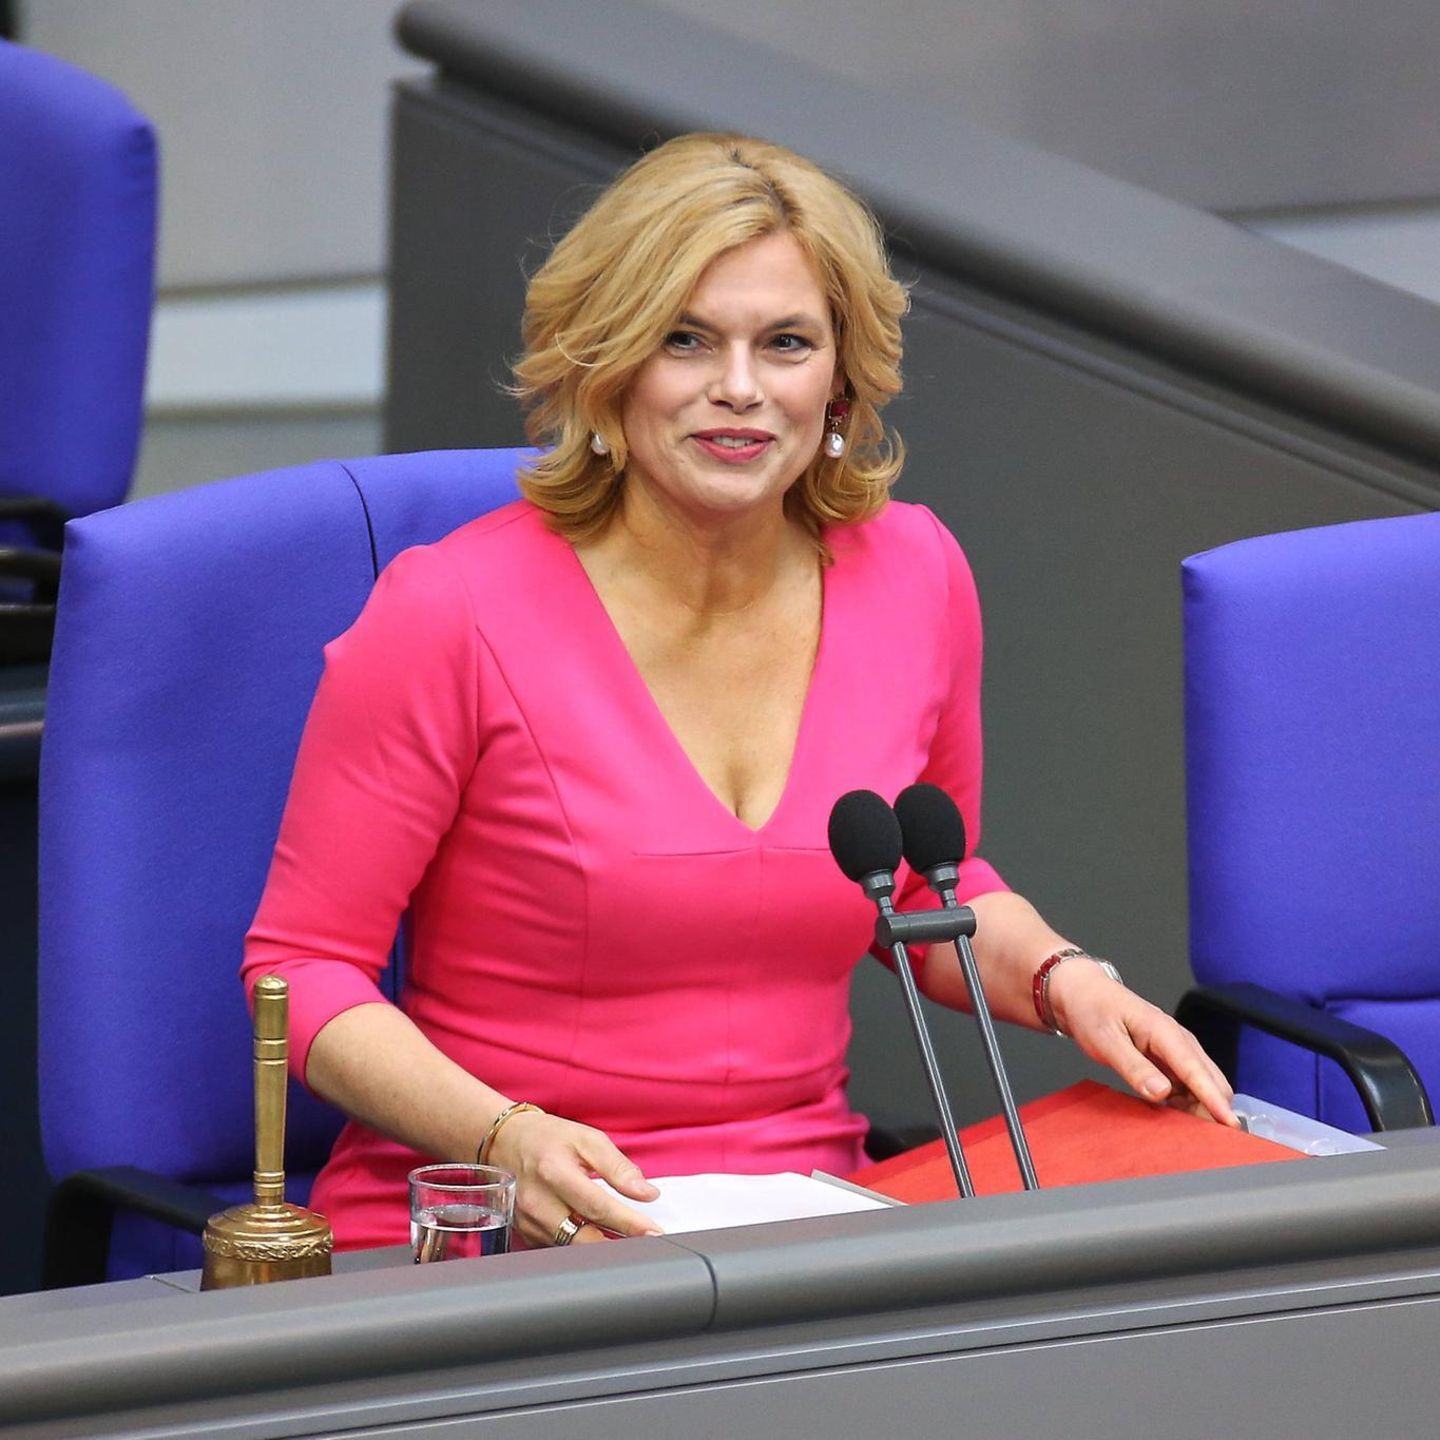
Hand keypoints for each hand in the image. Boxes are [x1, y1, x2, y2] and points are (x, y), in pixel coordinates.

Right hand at [488, 1109, 663, 1246]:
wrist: (505, 1141)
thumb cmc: (549, 1138)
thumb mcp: (587, 1139)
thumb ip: (618, 1167)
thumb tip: (646, 1193)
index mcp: (554, 1172)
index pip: (598, 1207)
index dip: (629, 1223)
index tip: (653, 1232)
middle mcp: (537, 1202)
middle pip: (584, 1237)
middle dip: (618, 1245)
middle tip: (646, 1244)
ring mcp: (528, 1222)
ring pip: (572, 1249)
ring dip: (602, 1249)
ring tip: (628, 1243)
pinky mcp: (525, 1234)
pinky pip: (558, 1249)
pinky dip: (581, 1246)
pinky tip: (599, 1240)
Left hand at [1047, 960, 1237, 1125]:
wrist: (1084, 994)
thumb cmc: (1093, 1010)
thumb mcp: (1106, 1040)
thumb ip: (1133, 1067)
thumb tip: (1161, 1092)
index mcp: (1165, 1032)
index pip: (1197, 1070)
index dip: (1214, 1099)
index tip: (1229, 1123)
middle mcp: (1178, 1040)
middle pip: (1210, 1080)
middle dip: (1214, 1108)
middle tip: (1205, 1139)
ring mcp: (1176, 1051)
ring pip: (1202, 1086)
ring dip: (1201, 1108)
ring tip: (1188, 1133)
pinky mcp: (1169, 1060)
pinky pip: (1188, 1086)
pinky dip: (1187, 1103)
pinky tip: (1175, 1116)